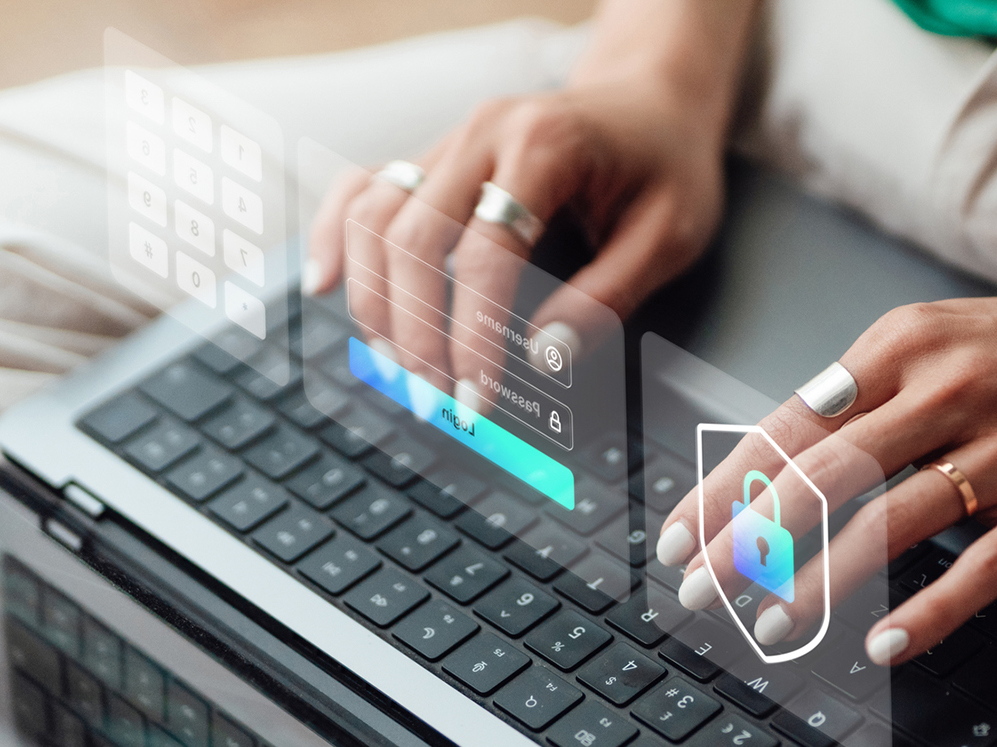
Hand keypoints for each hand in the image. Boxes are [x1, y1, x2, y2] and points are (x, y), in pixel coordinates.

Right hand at [303, 71, 729, 395]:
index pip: (487, 253)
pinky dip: (336, 235)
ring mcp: (449, 141)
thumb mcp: (670, 234)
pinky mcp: (433, 156)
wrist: (653, 97)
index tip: (477, 399)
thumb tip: (544, 358)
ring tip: (399, 366)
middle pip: (412, 236)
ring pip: (374, 214)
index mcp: (545, 146)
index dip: (473, 335)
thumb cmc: (666, 163)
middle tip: (434, 398)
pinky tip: (326, 285)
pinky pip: (364, 187)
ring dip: (375, 299)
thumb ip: (609, 297)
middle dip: (415, 330)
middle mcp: (483, 135)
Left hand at [654, 284, 996, 665]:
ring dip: (819, 583)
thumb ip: (854, 396)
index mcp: (903, 347)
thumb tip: (764, 468)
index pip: (788, 427)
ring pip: (890, 524)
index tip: (678, 538)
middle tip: (700, 592)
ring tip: (772, 624)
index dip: (724, 490)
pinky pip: (982, 569)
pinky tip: (881, 643)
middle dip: (748, 543)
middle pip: (824, 478)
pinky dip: (927, 613)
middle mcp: (950, 391)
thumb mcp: (932, 342)